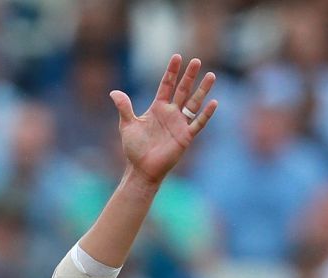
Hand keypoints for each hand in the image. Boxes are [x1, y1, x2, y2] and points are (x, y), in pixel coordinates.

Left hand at [111, 55, 216, 186]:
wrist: (142, 169)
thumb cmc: (134, 149)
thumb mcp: (127, 125)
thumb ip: (124, 108)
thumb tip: (114, 92)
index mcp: (158, 108)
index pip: (167, 85)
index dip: (172, 71)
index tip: (177, 57)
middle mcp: (171, 113)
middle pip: (183, 90)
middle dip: (189, 76)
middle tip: (197, 60)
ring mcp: (180, 124)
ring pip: (194, 103)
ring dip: (202, 90)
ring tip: (211, 75)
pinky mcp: (185, 137)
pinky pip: (198, 123)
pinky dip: (206, 114)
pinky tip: (214, 103)